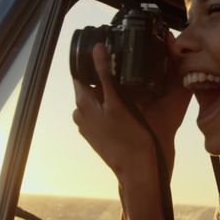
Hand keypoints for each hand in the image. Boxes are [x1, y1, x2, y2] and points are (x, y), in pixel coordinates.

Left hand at [72, 42, 190, 180]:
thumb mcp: (118, 102)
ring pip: (100, 100)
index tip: (112, 58)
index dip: (95, 63)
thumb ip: (106, 74)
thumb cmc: (130, 138)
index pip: (81, 73)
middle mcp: (80, 115)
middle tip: (128, 77)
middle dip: (107, 80)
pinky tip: (130, 110)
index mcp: (82, 104)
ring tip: (132, 94)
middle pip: (91, 86)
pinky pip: (104, 113)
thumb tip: (97, 49)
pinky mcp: (99, 134)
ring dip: (113, 94)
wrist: (138, 170)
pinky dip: (114, 108)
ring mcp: (89, 126)